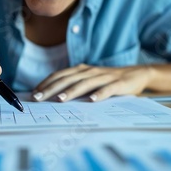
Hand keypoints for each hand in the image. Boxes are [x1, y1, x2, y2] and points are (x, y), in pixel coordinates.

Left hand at [32, 64, 152, 102]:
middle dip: (52, 88)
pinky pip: (107, 89)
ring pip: (84, 83)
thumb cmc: (108, 81)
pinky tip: (91, 100)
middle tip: (39, 98)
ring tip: (60, 99)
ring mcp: (104, 77)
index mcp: (81, 70)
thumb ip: (74, 86)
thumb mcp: (89, 81)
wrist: (136, 74)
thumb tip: (52, 97)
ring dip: (71, 91)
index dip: (46, 83)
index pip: (60, 75)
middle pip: (68, 79)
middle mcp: (90, 71)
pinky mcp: (118, 84)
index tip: (34, 94)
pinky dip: (99, 94)